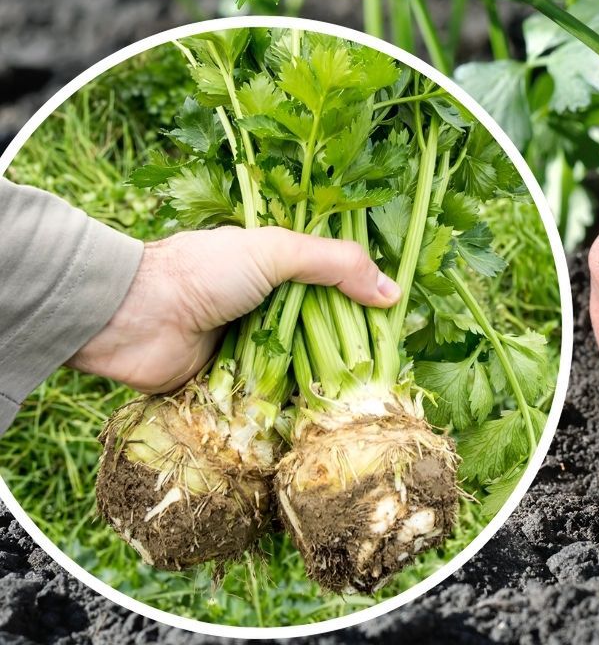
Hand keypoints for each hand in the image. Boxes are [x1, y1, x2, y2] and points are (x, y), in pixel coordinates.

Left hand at [68, 226, 400, 393]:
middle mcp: (266, 309)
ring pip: (301, 370)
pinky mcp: (230, 386)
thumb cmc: (200, 271)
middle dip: (349, 351)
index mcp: (276, 270)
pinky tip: (322, 421)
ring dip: (322, 384)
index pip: (333, 287)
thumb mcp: (276, 252)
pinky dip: (291, 410)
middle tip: (384, 372)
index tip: (395, 325)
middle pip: (322, 332)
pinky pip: (271, 402)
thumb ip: (336, 265)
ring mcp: (248, 348)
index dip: (363, 304)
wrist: (129, 317)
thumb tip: (393, 294)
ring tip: (360, 402)